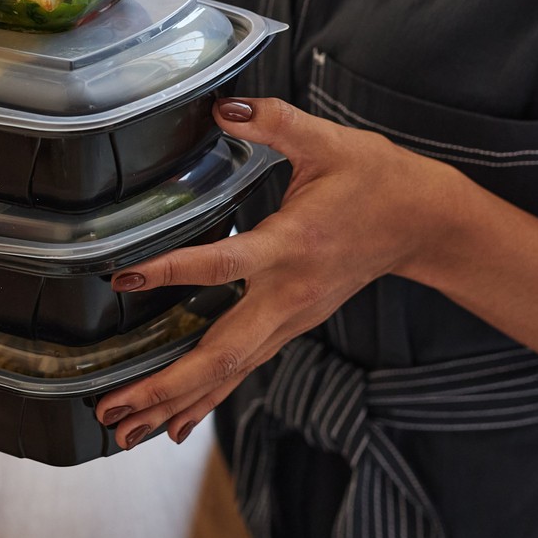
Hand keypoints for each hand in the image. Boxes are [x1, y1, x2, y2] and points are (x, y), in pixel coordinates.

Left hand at [93, 97, 460, 449]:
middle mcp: (289, 296)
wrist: (425, 223)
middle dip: (165, 385)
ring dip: (174, 403)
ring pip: (228, 373)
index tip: (121, 275)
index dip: (172, 270)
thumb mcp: (327, 141)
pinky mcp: (289, 327)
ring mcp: (290, 320)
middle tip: (112, 407)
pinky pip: (241, 371)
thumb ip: (272, 121)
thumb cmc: (377, 179)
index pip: (224, 263)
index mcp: (292, 246)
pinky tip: (172, 426)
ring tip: (122, 430)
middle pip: (222, 353)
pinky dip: (204, 400)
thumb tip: (221, 106)